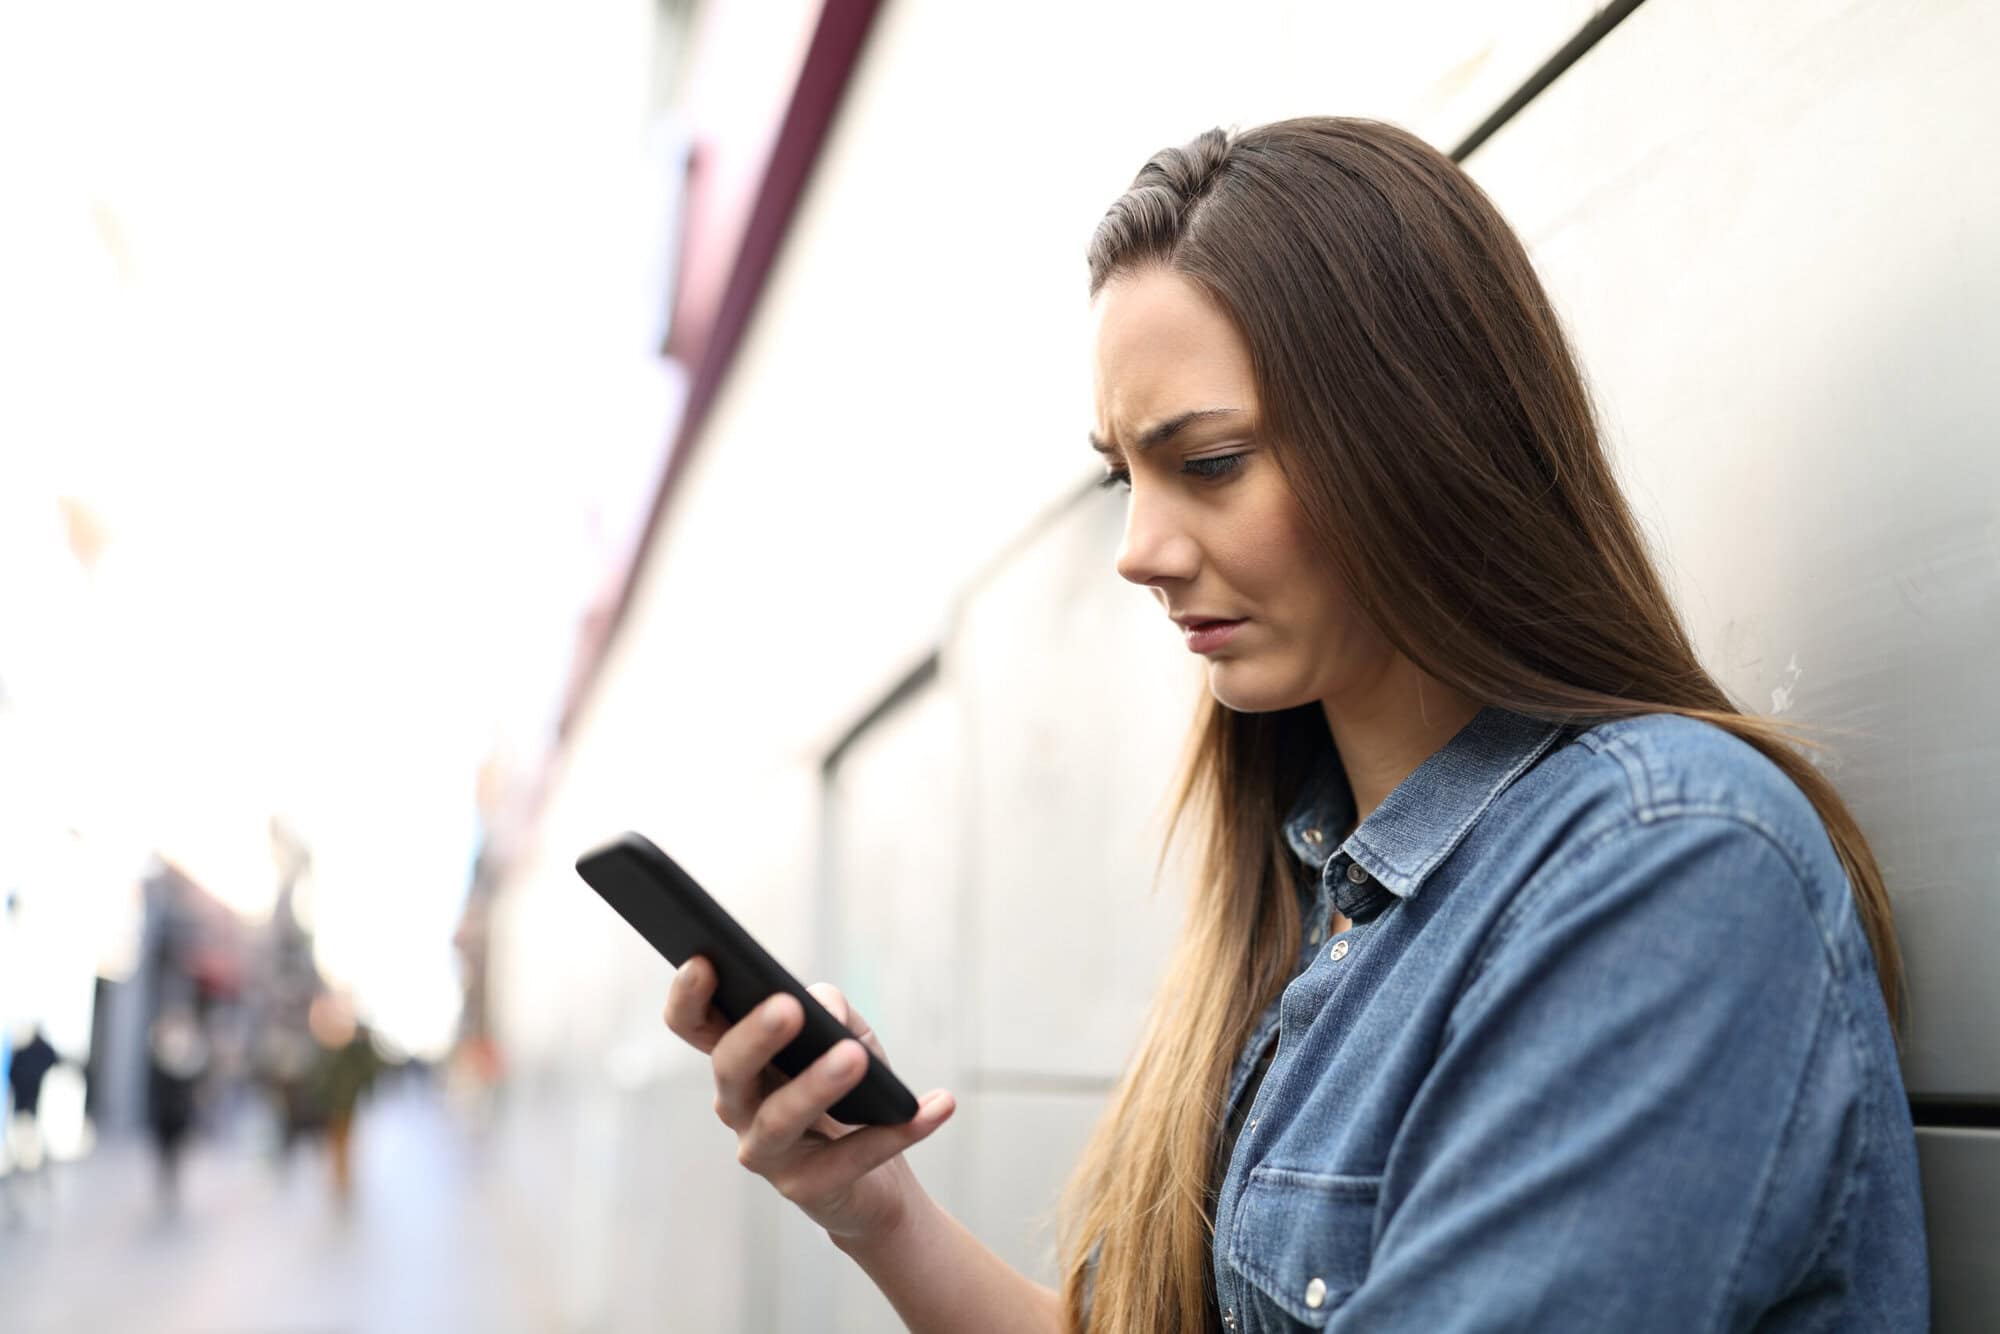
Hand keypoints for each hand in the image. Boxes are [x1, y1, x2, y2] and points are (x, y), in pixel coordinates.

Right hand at [663, 955, 955, 1243]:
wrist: (879, 1178)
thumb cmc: (853, 1091)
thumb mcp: (850, 1037)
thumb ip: (833, 1012)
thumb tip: (822, 1008)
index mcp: (739, 1058)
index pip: (695, 1025)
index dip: (689, 996)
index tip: (705, 961)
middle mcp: (738, 1103)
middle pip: (730, 1068)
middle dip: (756, 1036)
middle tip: (790, 1007)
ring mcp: (765, 1150)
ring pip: (779, 1118)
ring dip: (818, 1085)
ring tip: (854, 1057)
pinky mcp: (805, 1188)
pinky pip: (851, 1157)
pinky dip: (898, 1132)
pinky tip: (938, 1105)